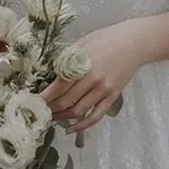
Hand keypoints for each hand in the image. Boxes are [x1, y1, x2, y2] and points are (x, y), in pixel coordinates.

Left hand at [39, 19, 143, 133]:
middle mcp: (92, 80)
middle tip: (39, 112)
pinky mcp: (113, 97)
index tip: (33, 103)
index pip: (57, 87)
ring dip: (62, 118)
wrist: (134, 42)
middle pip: (65, 102)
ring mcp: (103, 90)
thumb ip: (67, 60)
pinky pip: (96, 116)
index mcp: (82, 65)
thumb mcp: (82, 44)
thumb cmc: (106, 39)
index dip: (44, 98)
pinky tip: (71, 129)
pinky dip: (82, 125)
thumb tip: (52, 77)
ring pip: (78, 111)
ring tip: (52, 118)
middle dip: (50, 109)